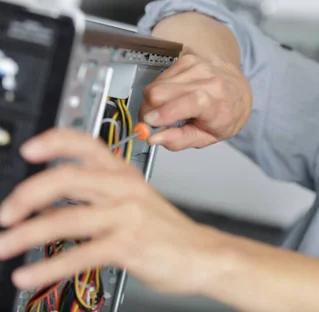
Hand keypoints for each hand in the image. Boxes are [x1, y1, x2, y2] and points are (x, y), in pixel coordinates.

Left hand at [0, 129, 231, 293]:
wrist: (202, 254)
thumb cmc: (168, 230)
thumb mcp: (134, 201)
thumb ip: (95, 197)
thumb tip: (46, 205)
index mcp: (124, 174)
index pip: (87, 144)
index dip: (55, 142)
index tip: (29, 149)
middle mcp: (124, 189)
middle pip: (68, 177)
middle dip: (27, 194)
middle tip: (6, 213)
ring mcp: (127, 216)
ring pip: (66, 218)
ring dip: (26, 234)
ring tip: (4, 246)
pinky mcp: (128, 245)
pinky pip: (79, 254)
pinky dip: (48, 266)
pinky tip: (29, 273)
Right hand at [139, 53, 251, 150]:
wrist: (238, 90)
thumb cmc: (224, 116)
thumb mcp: (207, 137)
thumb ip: (179, 140)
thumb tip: (154, 137)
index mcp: (219, 105)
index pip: (191, 102)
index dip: (165, 112)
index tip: (150, 122)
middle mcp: (210, 81)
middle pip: (162, 92)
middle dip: (149, 110)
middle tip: (154, 121)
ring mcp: (197, 67)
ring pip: (156, 84)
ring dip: (154, 101)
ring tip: (169, 109)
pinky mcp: (187, 59)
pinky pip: (160, 77)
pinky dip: (161, 89)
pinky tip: (174, 96)